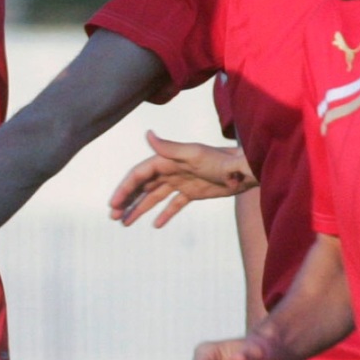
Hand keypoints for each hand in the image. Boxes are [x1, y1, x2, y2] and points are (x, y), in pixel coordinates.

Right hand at [109, 134, 254, 227]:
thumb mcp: (194, 154)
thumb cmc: (222, 160)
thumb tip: (147, 134)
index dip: (125, 188)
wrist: (245, 171)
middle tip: (114, 217)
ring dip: (140, 208)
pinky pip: (174, 204)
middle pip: (143, 186)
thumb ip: (170, 148)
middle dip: (127, 201)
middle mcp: (171, 170)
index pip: (139, 174)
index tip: (114, 204)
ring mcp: (181, 181)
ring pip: (154, 197)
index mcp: (167, 160)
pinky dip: (164, 213)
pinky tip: (156, 225)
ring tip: (125, 223)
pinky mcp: (193, 192)